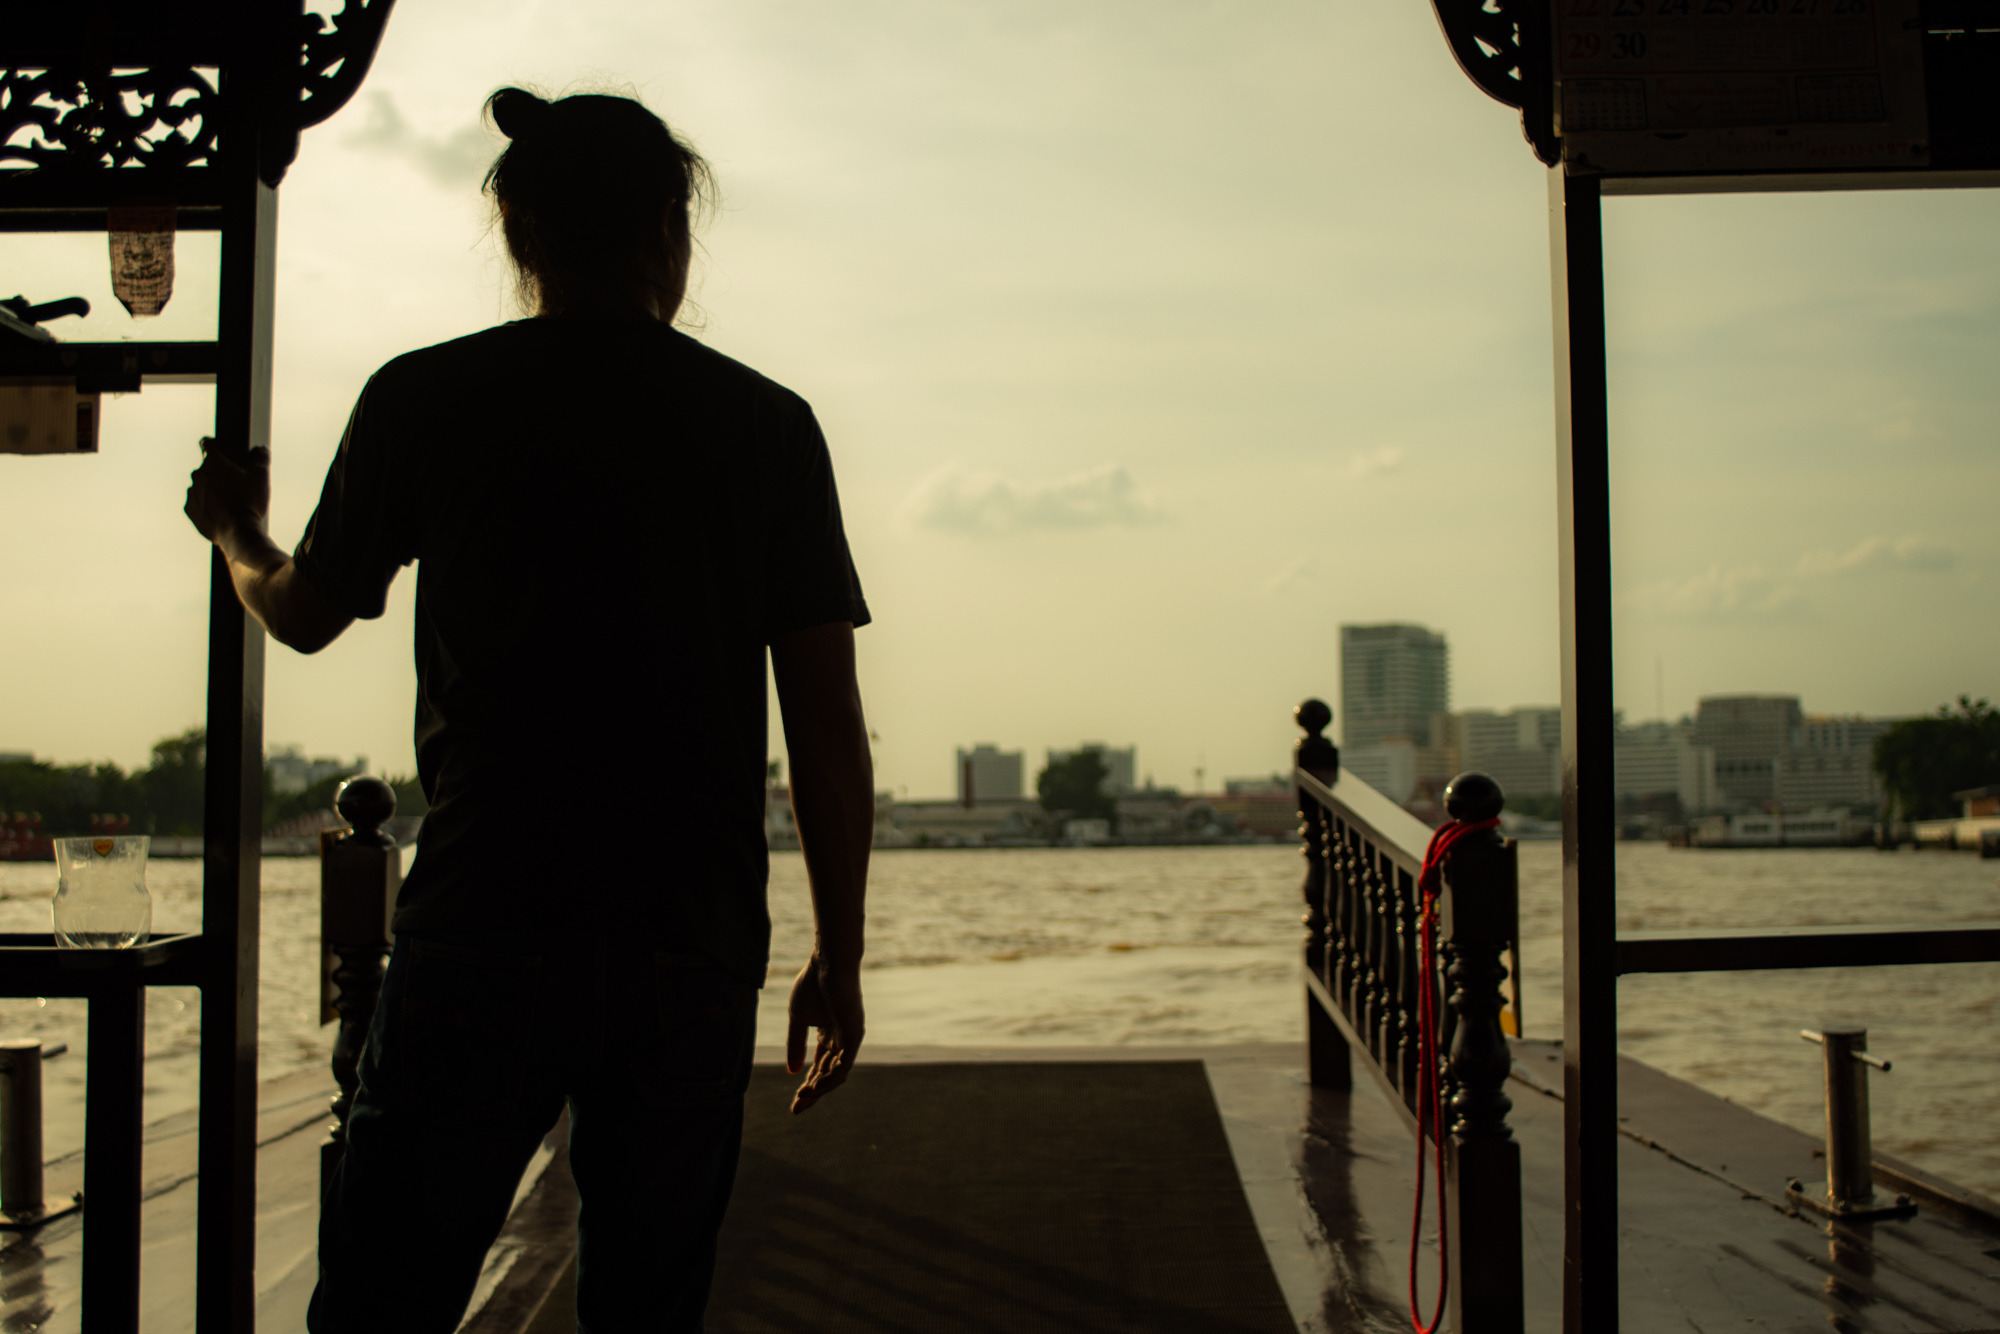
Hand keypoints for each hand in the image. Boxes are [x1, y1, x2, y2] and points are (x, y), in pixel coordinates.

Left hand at [184, 437, 269, 545]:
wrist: (237, 532)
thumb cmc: (249, 502)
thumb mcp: (261, 476)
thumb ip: (261, 458)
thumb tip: (261, 449)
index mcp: (214, 463)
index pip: (206, 444)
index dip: (212, 444)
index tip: (216, 447)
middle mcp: (198, 475)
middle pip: (204, 469)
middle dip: (216, 473)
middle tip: (233, 484)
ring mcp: (192, 494)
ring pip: (200, 487)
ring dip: (210, 491)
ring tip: (228, 502)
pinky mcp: (190, 511)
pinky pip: (196, 505)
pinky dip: (205, 507)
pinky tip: (220, 513)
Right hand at [785, 951, 863, 1114]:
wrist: (827, 965)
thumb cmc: (812, 985)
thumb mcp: (797, 1019)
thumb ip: (795, 1044)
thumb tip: (791, 1070)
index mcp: (829, 1034)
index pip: (820, 1066)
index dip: (807, 1084)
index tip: (794, 1103)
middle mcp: (842, 1039)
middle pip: (828, 1074)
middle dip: (812, 1093)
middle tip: (796, 1110)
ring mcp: (850, 1038)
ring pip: (838, 1073)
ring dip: (820, 1089)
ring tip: (802, 1098)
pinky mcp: (855, 1035)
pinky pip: (845, 1064)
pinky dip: (830, 1078)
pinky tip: (814, 1087)